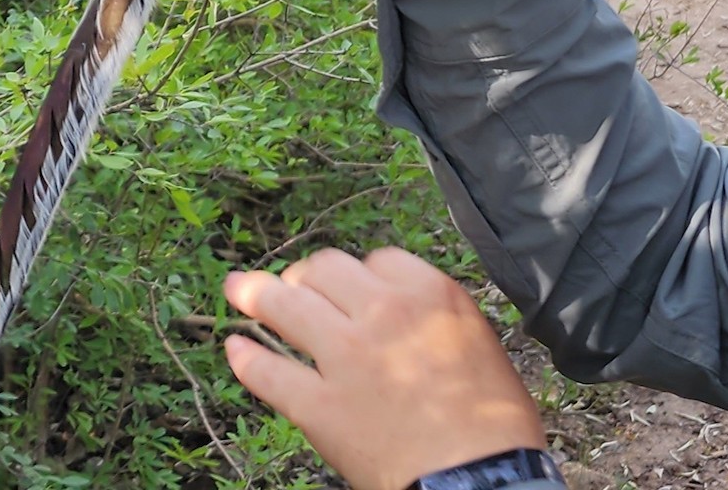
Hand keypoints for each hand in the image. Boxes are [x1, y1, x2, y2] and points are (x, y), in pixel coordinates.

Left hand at [224, 247, 544, 489]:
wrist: (479, 480)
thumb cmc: (493, 420)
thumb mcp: (477, 338)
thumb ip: (433, 312)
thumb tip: (404, 307)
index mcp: (425, 291)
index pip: (378, 260)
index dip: (362, 273)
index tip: (353, 286)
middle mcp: (381, 312)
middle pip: (325, 270)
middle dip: (307, 274)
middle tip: (295, 284)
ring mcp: (344, 358)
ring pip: (287, 308)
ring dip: (256, 294)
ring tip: (237, 290)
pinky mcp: (319, 407)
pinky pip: (270, 374)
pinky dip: (247, 360)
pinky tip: (234, 348)